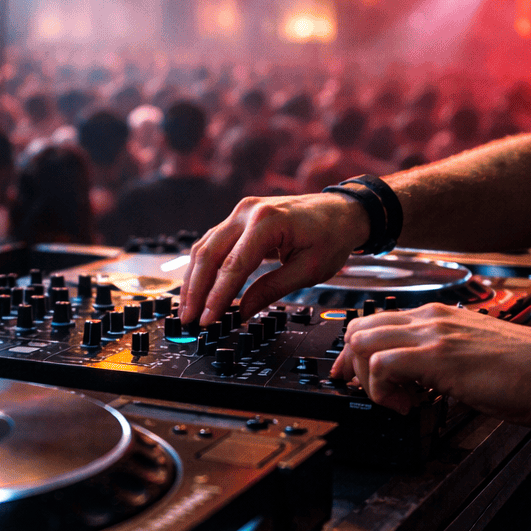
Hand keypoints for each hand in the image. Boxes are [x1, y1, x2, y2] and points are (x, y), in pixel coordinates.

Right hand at [180, 193, 370, 325]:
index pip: (234, 265)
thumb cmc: (331, 236)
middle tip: (188, 318)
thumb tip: (242, 312)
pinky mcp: (239, 217)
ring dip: (194, 278)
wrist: (342, 210)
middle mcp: (248, 211)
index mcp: (268, 221)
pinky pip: (213, 241)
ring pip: (205, 246)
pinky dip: (203, 265)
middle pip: (210, 253)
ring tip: (188, 307)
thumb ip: (272, 290)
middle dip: (196, 289)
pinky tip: (198, 286)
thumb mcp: (308, 270)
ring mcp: (241, 211)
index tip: (207, 319)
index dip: (217, 296)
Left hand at [330, 304, 530, 425]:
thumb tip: (427, 383)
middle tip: (370, 395)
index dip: (360, 353)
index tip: (359, 379)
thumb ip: (449, 363)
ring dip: (367, 378)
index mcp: (442, 317)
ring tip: (396, 402)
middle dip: (353, 365)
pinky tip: (407, 406)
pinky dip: (382, 390)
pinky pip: (381, 364)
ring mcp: (434, 335)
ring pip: (362, 340)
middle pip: (360, 327)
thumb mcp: (478, 359)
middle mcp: (433, 319)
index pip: (379, 322)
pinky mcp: (439, 357)